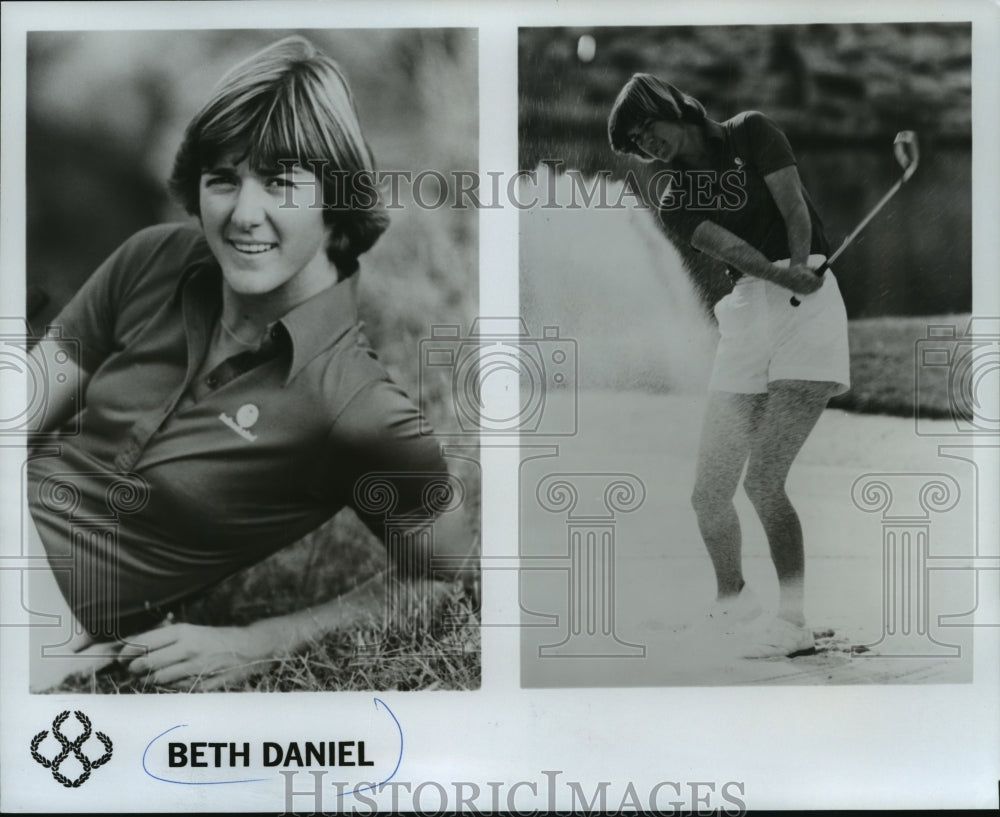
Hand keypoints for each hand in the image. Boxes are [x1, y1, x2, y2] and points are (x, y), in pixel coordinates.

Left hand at [119, 621, 280, 690]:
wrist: (249, 648)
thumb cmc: (215, 638)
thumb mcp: (191, 631)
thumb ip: (164, 638)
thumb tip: (131, 646)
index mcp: (184, 632)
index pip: (145, 642)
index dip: (127, 651)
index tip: (119, 655)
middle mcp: (188, 648)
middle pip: (147, 662)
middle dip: (135, 668)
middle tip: (132, 669)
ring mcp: (195, 667)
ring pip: (158, 678)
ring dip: (150, 680)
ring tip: (149, 677)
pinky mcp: (202, 683)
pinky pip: (175, 689)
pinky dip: (168, 687)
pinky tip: (170, 682)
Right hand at [784, 263, 823, 294]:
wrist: (783, 277)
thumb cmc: (792, 271)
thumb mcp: (804, 267)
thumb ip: (812, 268)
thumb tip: (818, 270)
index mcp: (808, 278)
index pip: (819, 280)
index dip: (823, 278)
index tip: (824, 276)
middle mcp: (806, 285)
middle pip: (818, 286)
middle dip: (820, 282)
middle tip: (821, 279)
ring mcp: (803, 290)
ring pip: (813, 290)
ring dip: (816, 286)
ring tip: (816, 283)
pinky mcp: (799, 292)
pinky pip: (808, 292)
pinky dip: (811, 290)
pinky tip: (811, 287)